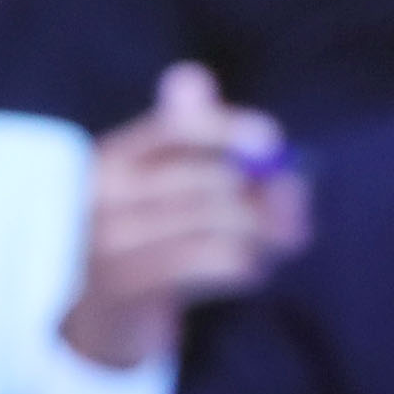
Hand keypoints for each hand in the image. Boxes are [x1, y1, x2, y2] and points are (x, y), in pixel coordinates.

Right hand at [59, 62, 309, 369]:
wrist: (96, 318)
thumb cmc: (142, 237)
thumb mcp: (155, 183)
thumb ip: (183, 132)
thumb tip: (191, 75)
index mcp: (111, 159)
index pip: (171, 130)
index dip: (224, 130)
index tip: (272, 138)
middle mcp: (102, 195)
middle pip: (207, 180)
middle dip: (266, 194)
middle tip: (297, 209)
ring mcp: (109, 243)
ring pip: (217, 224)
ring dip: (262, 234)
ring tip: (274, 243)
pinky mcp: (127, 288)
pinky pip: (210, 264)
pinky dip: (246, 264)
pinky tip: (252, 268)